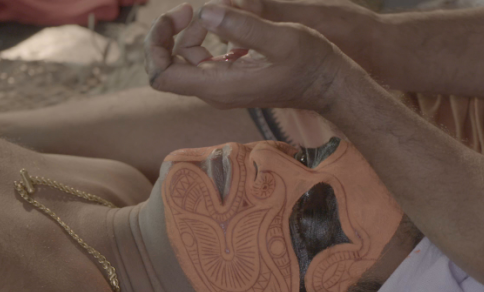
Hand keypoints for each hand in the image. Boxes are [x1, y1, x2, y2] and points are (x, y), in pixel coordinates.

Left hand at [144, 3, 355, 112]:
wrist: (327, 83)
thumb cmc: (309, 63)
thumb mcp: (281, 39)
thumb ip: (243, 26)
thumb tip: (206, 11)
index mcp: (219, 85)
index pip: (161, 75)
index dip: (156, 44)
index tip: (178, 16)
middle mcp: (214, 91)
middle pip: (167, 64)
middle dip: (171, 31)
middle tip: (191, 7)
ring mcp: (220, 86)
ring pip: (184, 57)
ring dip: (191, 29)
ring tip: (220, 9)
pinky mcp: (229, 79)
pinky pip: (201, 57)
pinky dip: (206, 36)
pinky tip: (227, 22)